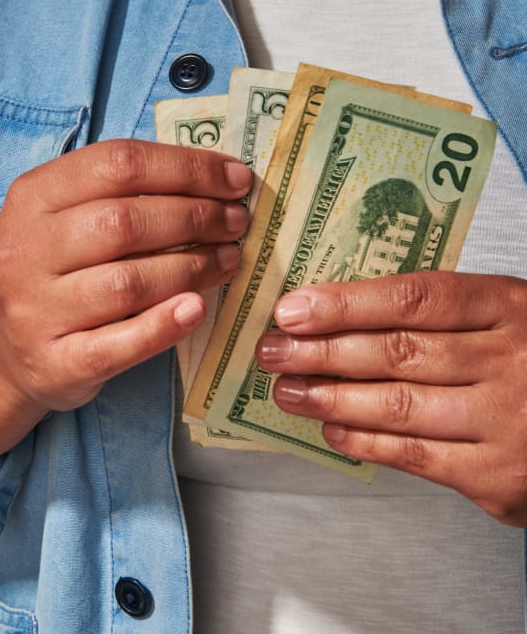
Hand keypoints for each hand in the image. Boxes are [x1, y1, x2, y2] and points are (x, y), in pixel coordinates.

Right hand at [0, 138, 250, 413]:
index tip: (236, 178)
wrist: (8, 346)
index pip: (117, 164)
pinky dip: (165, 325)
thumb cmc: (59, 266)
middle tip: (236, 222)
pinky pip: (120, 343)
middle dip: (196, 217)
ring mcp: (36, 309)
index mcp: (33, 196)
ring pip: (128, 283)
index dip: (186, 166)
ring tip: (228, 259)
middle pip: (124, 222)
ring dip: (192, 267)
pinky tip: (198, 308)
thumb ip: (127, 191)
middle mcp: (26, 249)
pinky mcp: (57, 362)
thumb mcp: (69, 214)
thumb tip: (220, 177)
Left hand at [256, 272, 526, 526]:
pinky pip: (417, 456)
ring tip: (287, 388)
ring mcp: (508, 422)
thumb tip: (344, 310)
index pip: (415, 298)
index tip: (293, 308)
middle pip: (397, 351)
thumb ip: (445, 312)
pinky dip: (365, 442)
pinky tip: (331, 428)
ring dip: (330, 397)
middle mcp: (510, 361)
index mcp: (510, 306)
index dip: (346, 303)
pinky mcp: (500, 477)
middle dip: (321, 351)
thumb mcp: (508, 314)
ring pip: (398, 405)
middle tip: (272, 350)